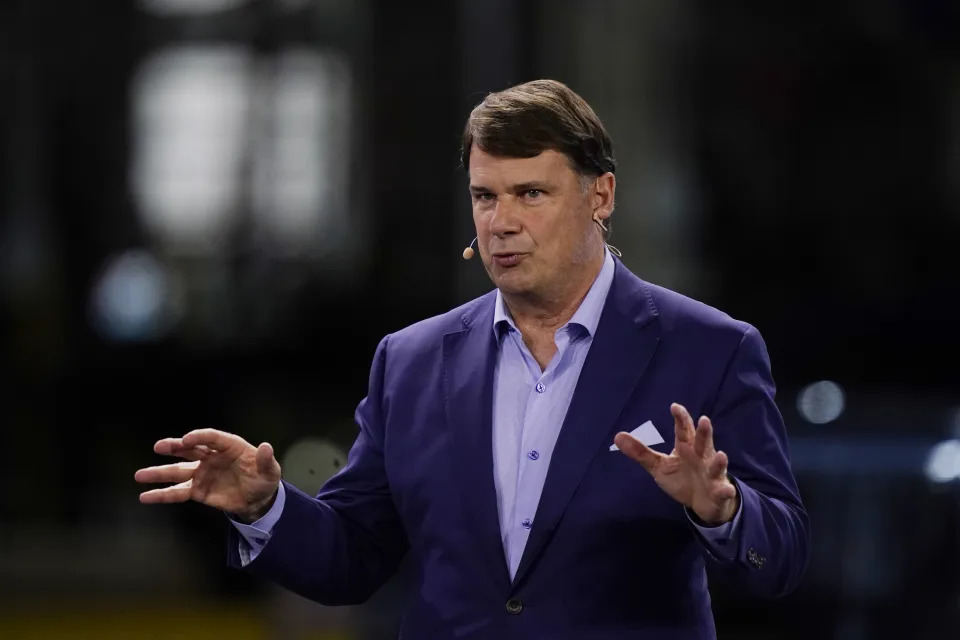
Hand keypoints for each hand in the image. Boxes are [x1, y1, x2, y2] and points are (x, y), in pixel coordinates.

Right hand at [135, 429, 281, 522]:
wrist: (259, 500)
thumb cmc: (264, 479)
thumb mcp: (270, 470)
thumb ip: (266, 460)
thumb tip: (266, 447)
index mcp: (229, 446)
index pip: (211, 438)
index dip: (198, 437)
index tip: (186, 440)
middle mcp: (211, 457)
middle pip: (190, 449)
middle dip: (174, 447)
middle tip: (159, 446)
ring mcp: (202, 473)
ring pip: (178, 471)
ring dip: (159, 473)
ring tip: (139, 475)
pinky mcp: (198, 491)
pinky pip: (178, 492)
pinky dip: (162, 495)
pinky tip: (146, 496)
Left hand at [614, 403, 738, 524]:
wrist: (702, 502)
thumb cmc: (681, 478)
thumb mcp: (659, 466)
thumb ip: (641, 452)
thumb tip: (617, 436)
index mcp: (686, 448)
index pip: (683, 430)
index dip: (680, 418)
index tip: (675, 407)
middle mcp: (701, 457)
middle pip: (703, 442)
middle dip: (704, 432)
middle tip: (704, 420)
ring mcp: (712, 474)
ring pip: (716, 465)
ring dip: (719, 461)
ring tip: (721, 455)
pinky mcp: (718, 491)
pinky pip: (723, 491)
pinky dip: (725, 491)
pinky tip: (725, 490)